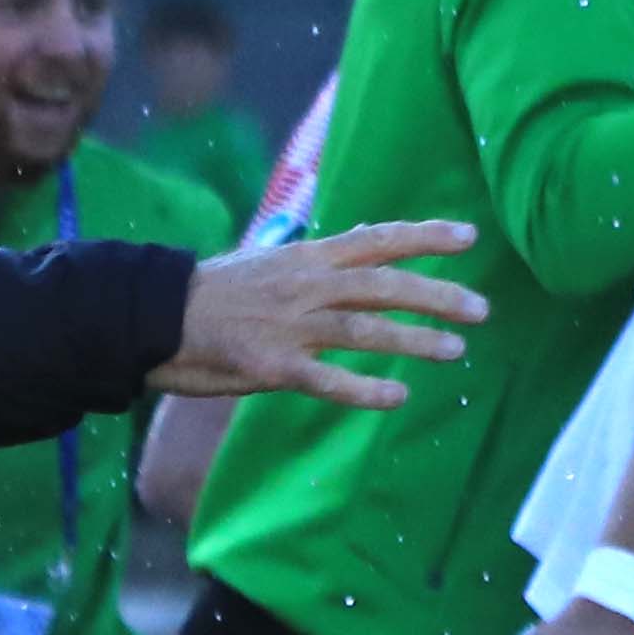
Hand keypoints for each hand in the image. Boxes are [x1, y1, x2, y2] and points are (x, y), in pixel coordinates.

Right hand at [152, 219, 488, 406]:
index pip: (376, 239)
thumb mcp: (270, 262)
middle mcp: (305, 286)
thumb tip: (367, 239)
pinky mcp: (272, 367)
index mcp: (306, 258)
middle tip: (482, 309)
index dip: (424, 236)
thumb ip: (321, 258)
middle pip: (384, 285)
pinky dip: (364, 389)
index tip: (469, 237)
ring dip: (414, 340)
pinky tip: (397, 397)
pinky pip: (327, 380)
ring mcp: (290, 327)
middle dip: (436, 295)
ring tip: (455, 351)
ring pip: (364, 330)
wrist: (152, 318)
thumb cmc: (214, 293)